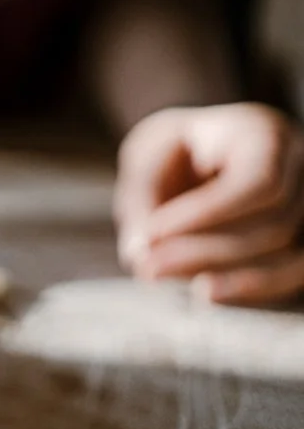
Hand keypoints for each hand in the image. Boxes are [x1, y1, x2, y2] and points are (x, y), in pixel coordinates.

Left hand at [115, 103, 303, 304]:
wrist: (198, 153)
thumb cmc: (174, 151)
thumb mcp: (148, 156)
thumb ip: (142, 198)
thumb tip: (140, 254)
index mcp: (264, 135)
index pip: (261, 182)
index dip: (208, 215)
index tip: (152, 234)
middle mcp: (299, 169)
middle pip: (274, 224)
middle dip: (204, 251)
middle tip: (145, 267)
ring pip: (288, 255)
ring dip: (222, 275)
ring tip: (159, 276)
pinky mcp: (301, 241)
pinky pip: (293, 275)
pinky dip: (248, 289)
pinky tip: (204, 293)